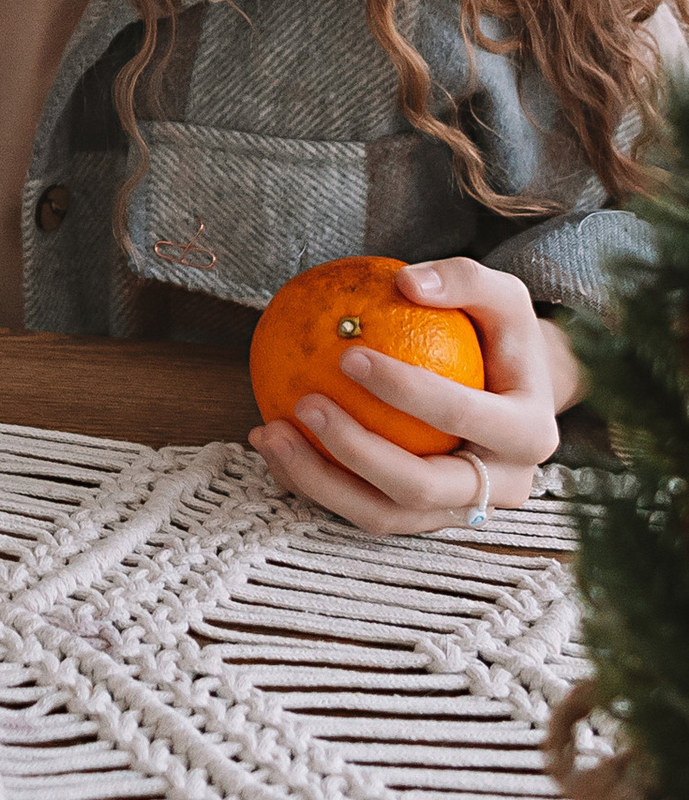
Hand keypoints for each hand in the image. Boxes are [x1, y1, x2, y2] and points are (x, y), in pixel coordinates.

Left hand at [250, 257, 581, 536]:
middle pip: (420, 487)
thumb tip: (406, 282)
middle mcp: (502, 488)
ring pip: (384, 515)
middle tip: (303, 403)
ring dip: (319, 481)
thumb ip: (462, 279)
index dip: (404, 389)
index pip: (460, 415)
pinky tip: (271, 441)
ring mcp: (461, 512)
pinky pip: (362, 509)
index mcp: (530, 434)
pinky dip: (313, 482)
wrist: (518, 394)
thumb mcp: (502, 295)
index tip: (348, 353)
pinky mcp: (424, 520)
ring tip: (268, 432)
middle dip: (355, 451)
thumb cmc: (502, 335)